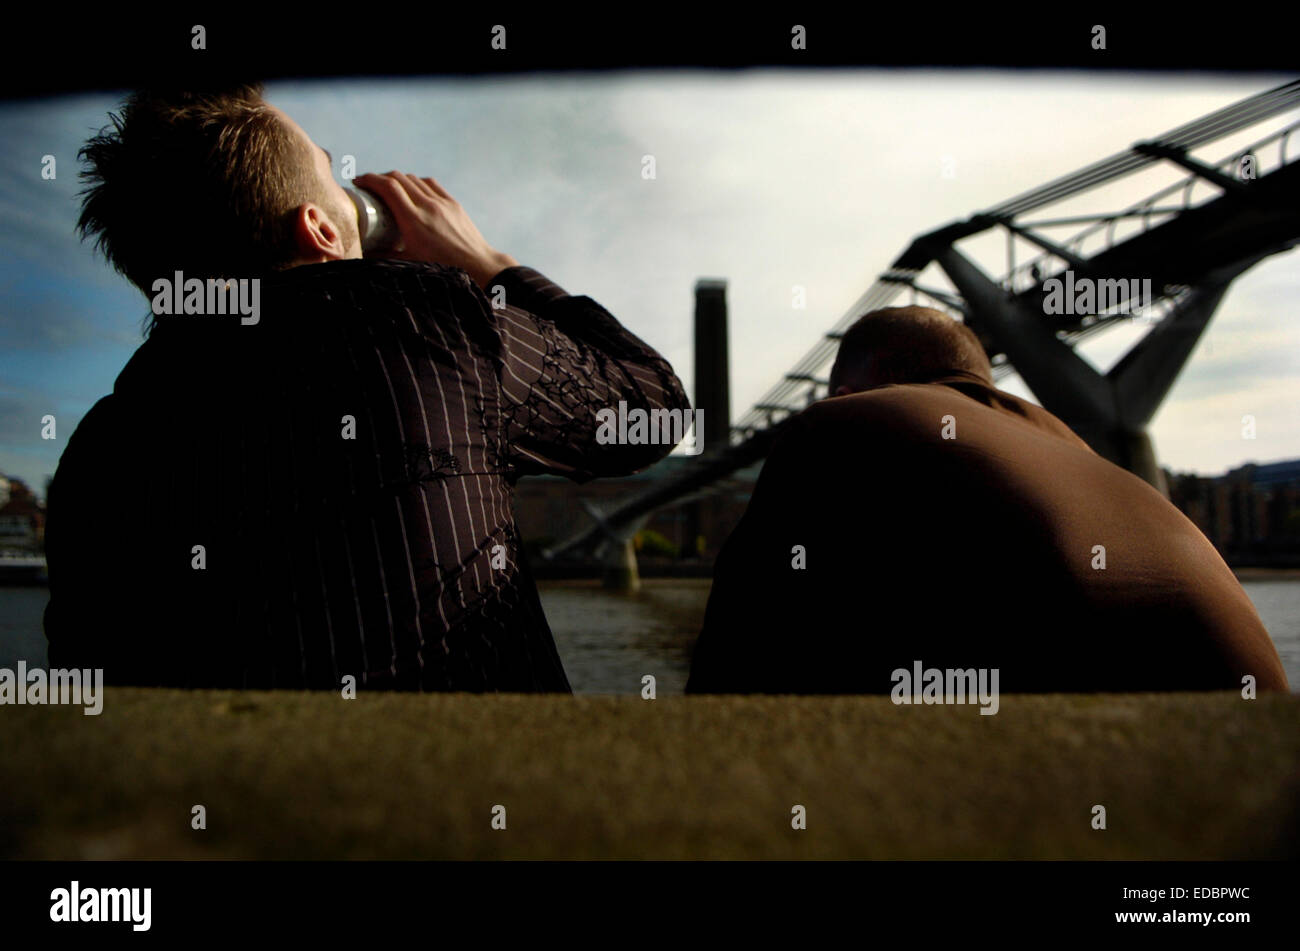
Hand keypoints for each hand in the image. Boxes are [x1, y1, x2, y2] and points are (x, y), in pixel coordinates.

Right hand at [353, 171, 517, 286]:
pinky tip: (412, 189)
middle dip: (379, 178)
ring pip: (414, 179)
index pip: (388, 187)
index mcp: (413, 220)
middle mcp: (427, 206)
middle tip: (369, 186)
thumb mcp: (410, 263)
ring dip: (397, 179)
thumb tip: (365, 255)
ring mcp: (442, 202)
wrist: (478, 265)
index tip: (358, 182)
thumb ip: (385, 257)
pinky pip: (430, 183)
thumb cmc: (443, 268)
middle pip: (398, 178)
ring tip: (388, 188)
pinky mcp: (453, 203)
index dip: (370, 180)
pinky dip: (416, 182)